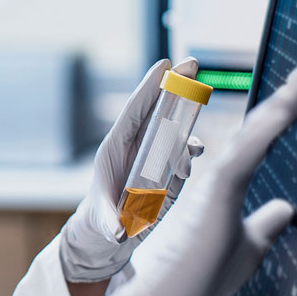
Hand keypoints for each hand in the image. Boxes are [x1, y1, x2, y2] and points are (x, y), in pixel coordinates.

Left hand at [59, 58, 204, 282]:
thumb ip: (110, 224)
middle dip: (174, 85)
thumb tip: (119, 233)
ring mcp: (153, 156)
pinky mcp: (168, 169)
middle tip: (193, 62)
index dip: (148, 87)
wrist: (110, 234)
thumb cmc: (100, 221)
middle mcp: (136, 146)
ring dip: (187, 124)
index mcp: (115, 148)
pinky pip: (184, 152)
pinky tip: (196, 155)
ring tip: (193, 144)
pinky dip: (192, 151)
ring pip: (174, 128)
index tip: (164, 64)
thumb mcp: (103, 222)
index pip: (133, 111)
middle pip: (157, 109)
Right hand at [68, 59, 296, 295]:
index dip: (290, 113)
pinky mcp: (216, 190)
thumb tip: (286, 209)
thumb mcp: (246, 248)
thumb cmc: (197, 282)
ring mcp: (217, 180)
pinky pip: (249, 149)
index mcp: (228, 187)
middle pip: (263, 127)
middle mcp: (221, 176)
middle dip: (295, 95)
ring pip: (258, 130)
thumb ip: (264, 225)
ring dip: (290, 100)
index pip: (263, 141)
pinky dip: (271, 124)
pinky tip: (291, 102)